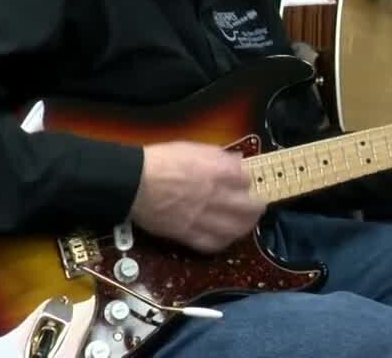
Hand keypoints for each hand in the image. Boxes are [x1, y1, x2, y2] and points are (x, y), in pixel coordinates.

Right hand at [129, 142, 266, 253]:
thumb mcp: (193, 148)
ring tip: (246, 223)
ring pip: (236, 228)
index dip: (249, 181)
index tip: (248, 182)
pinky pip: (213, 243)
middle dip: (257, 206)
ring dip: (246, 226)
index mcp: (218, 171)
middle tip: (258, 205)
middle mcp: (216, 195)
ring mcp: (203, 217)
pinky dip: (223, 241)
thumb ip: (218, 156)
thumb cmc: (160, 160)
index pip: (247, 179)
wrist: (133, 182)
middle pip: (250, 207)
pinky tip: (225, 237)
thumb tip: (236, 161)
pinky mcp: (188, 234)